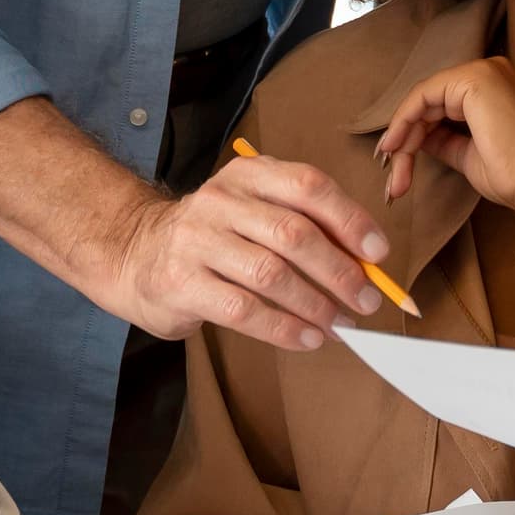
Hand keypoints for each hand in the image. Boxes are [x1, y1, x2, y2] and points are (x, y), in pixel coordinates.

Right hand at [106, 155, 390, 351]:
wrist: (135, 255)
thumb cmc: (214, 238)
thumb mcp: (254, 213)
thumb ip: (306, 228)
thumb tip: (367, 265)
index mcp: (248, 175)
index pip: (308, 187)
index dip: (349, 220)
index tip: (378, 253)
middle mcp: (220, 201)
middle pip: (294, 234)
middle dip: (339, 272)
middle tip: (366, 301)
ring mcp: (197, 240)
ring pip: (271, 274)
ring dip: (315, 305)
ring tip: (341, 326)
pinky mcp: (181, 282)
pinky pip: (244, 309)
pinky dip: (283, 328)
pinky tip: (307, 339)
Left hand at [372, 56, 514, 218]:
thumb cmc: (514, 175)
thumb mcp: (470, 154)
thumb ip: (445, 140)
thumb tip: (418, 139)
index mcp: (496, 87)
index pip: (444, 105)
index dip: (416, 133)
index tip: (396, 164)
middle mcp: (491, 71)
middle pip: (431, 102)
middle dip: (407, 140)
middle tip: (394, 178)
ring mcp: (482, 71)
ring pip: (423, 101)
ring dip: (404, 138)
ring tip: (395, 174)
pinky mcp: (473, 79)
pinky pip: (424, 95)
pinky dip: (405, 121)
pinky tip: (396, 148)